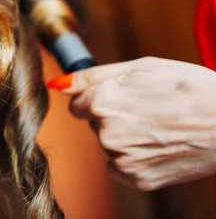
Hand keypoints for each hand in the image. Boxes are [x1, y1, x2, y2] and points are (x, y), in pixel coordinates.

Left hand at [48, 57, 215, 190]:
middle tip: (149, 109)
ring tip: (159, 126)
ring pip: (108, 144)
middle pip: (93, 124)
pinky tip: (158, 146)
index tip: (123, 97)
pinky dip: (134, 158)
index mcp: (102, 101)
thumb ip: (92, 76)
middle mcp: (106, 132)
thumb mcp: (140, 67)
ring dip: (125, 137)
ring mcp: (121, 158)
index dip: (100, 98)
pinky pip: (119, 166)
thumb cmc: (188, 87)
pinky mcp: (136, 178)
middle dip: (113, 116)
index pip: (77, 104)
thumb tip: (58, 84)